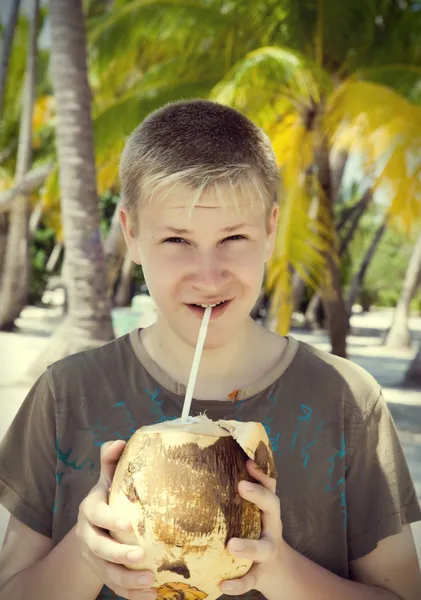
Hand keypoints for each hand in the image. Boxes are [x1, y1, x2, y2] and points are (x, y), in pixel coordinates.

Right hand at [76, 440, 156, 599]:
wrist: (94, 526)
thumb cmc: (110, 496)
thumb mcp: (108, 478)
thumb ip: (111, 461)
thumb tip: (120, 441)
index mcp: (90, 509)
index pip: (97, 514)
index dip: (111, 519)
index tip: (131, 523)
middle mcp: (88, 535)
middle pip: (99, 549)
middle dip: (119, 555)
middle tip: (142, 556)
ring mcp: (94, 558)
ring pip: (107, 573)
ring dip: (129, 581)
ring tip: (152, 582)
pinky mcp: (103, 573)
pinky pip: (116, 588)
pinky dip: (132, 594)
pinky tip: (153, 595)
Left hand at [219, 460, 282, 595]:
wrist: (275, 569)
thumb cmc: (253, 530)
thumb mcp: (250, 511)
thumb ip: (235, 493)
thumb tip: (202, 464)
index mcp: (266, 507)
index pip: (268, 484)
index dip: (261, 471)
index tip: (248, 460)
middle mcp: (271, 525)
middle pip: (272, 506)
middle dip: (259, 495)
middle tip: (241, 485)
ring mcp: (268, 551)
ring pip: (264, 548)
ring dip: (249, 546)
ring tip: (231, 546)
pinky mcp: (260, 574)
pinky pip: (251, 579)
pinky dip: (238, 584)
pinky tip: (223, 585)